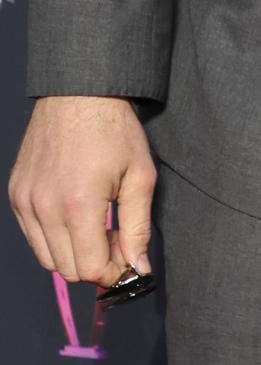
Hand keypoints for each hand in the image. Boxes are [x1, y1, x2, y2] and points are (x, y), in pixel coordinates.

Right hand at [8, 96, 156, 287]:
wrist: (79, 93)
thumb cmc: (115, 130)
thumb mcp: (140, 175)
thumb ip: (138, 227)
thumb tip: (138, 267)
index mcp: (79, 204)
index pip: (89, 269)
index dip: (111, 271)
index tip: (126, 258)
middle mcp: (45, 207)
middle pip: (66, 269)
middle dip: (94, 263)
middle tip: (115, 238)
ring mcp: (26, 201)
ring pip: (47, 257)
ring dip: (73, 252)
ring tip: (96, 225)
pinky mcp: (16, 194)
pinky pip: (33, 235)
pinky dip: (53, 236)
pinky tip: (75, 213)